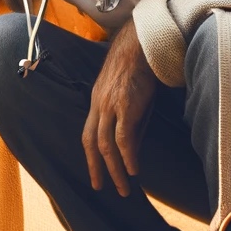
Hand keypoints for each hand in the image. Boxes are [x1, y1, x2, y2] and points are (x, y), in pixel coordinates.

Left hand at [82, 19, 157, 197]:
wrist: (143, 43)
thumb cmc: (140, 66)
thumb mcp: (130, 96)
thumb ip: (129, 119)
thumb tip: (131, 146)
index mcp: (97, 101)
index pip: (88, 134)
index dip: (90, 155)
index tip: (95, 174)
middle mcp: (99, 105)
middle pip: (91, 143)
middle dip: (95, 168)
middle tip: (99, 188)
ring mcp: (111, 105)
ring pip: (106, 145)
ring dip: (114, 169)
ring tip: (123, 188)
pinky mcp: (126, 106)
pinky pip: (123, 138)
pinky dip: (127, 156)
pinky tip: (133, 170)